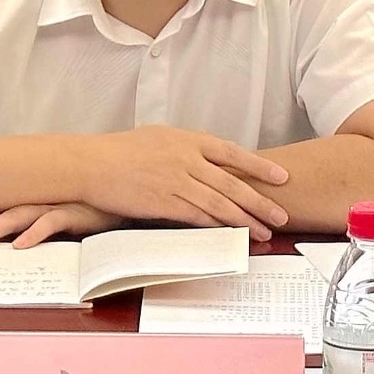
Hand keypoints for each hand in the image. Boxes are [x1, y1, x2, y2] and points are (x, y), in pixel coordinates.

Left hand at [0, 202, 121, 248]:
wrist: (118, 192)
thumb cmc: (82, 207)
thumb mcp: (49, 217)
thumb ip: (27, 226)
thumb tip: (3, 243)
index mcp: (23, 203)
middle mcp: (32, 201)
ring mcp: (51, 205)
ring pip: (13, 217)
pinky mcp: (73, 211)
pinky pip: (51, 223)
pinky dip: (35, 234)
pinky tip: (20, 246)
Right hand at [75, 126, 289, 240]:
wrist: (92, 163)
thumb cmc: (121, 150)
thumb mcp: (159, 138)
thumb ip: (186, 148)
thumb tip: (206, 159)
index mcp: (187, 139)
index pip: (232, 152)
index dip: (259, 166)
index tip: (281, 176)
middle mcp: (186, 158)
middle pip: (232, 182)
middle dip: (260, 201)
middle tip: (281, 214)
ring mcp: (176, 180)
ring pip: (219, 202)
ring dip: (244, 220)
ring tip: (263, 232)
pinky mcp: (164, 202)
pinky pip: (197, 216)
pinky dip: (217, 227)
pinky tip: (231, 236)